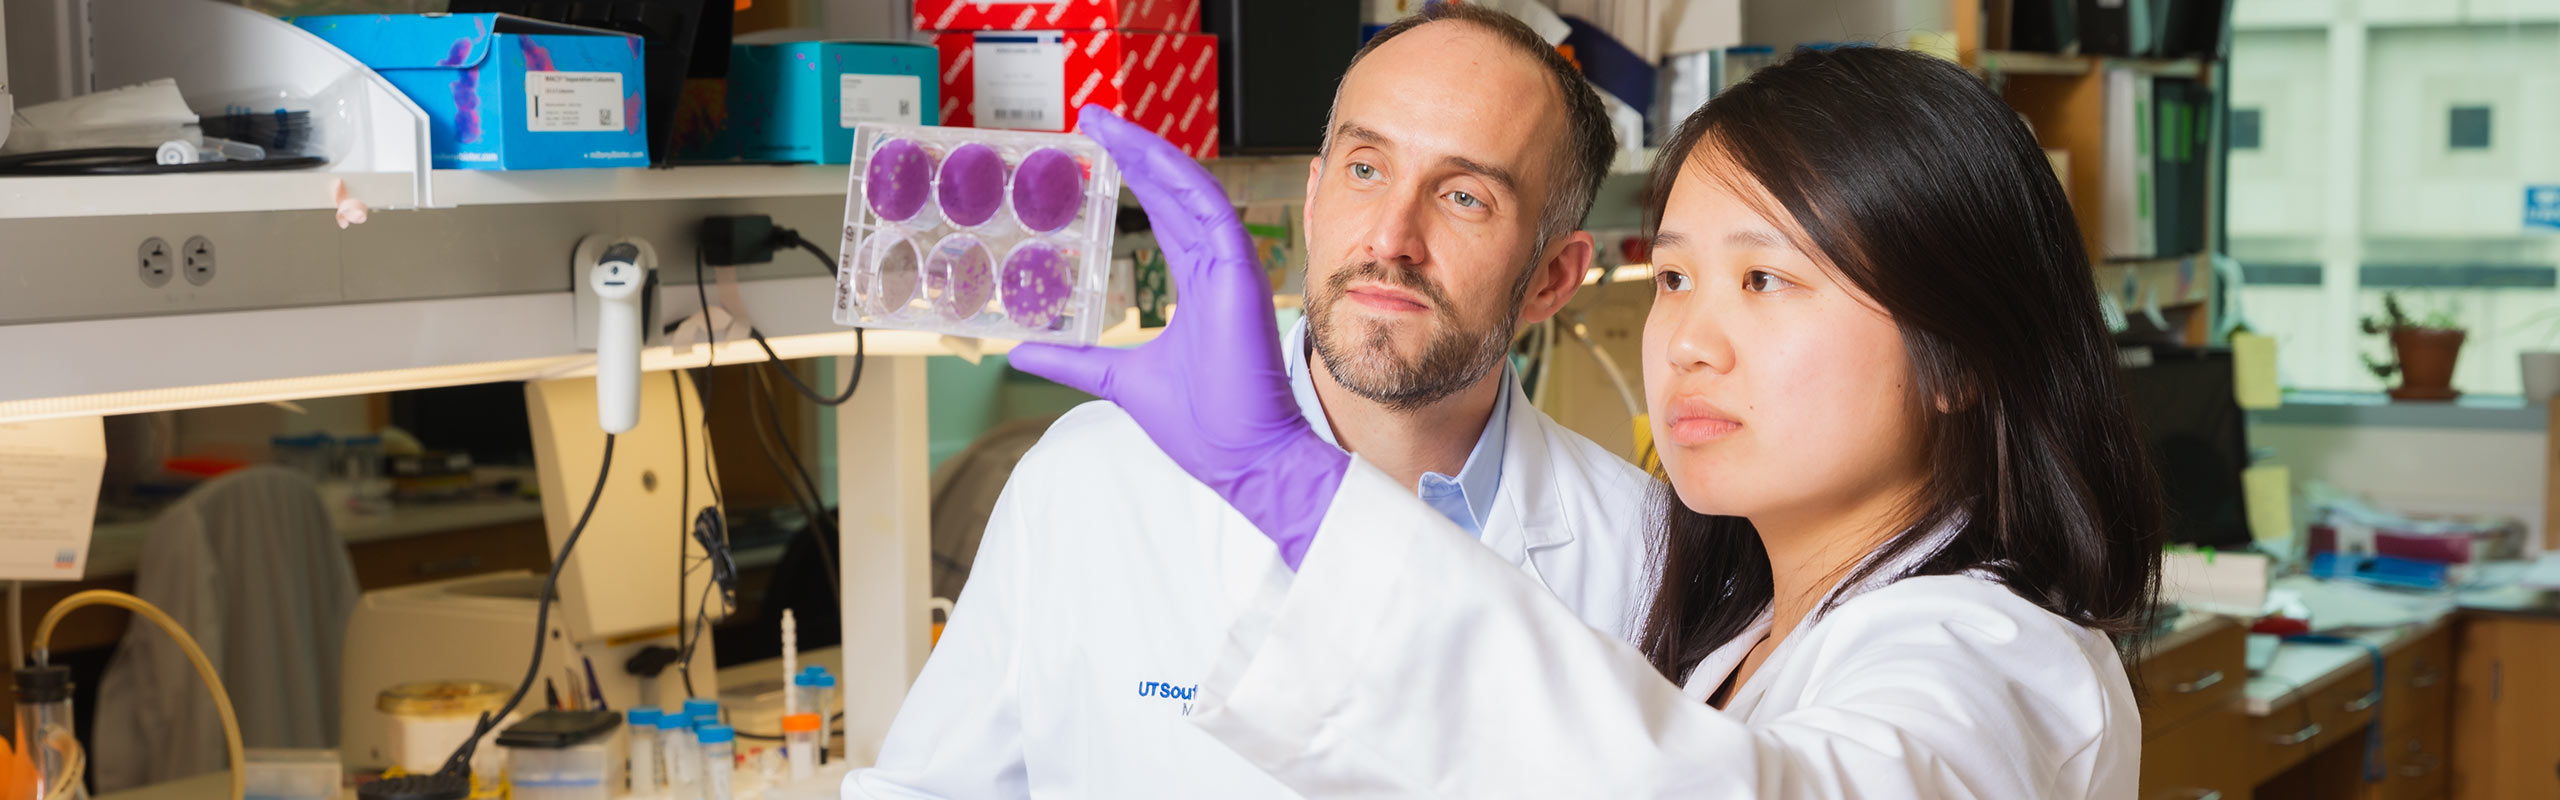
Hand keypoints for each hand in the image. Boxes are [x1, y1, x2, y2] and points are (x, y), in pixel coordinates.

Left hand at [1009, 106, 1346, 568]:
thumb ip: (1074, 361)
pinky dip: (1181, 180)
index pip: (1163, 215)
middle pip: (1173, 192)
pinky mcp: (1240, 276)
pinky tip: (1148, 157)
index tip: (1095, 146)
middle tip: (1091, 116)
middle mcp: (1215, 268)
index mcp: (1196, 285)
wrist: (1243, 460)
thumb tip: (1021, 352)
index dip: (1134, 176)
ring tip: (1108, 124)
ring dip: (1150, 154)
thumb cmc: (1202, 425)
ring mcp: (1231, 269)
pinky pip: (1212, 212)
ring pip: (1190, 191)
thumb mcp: (1117, 380)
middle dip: (1133, 151)